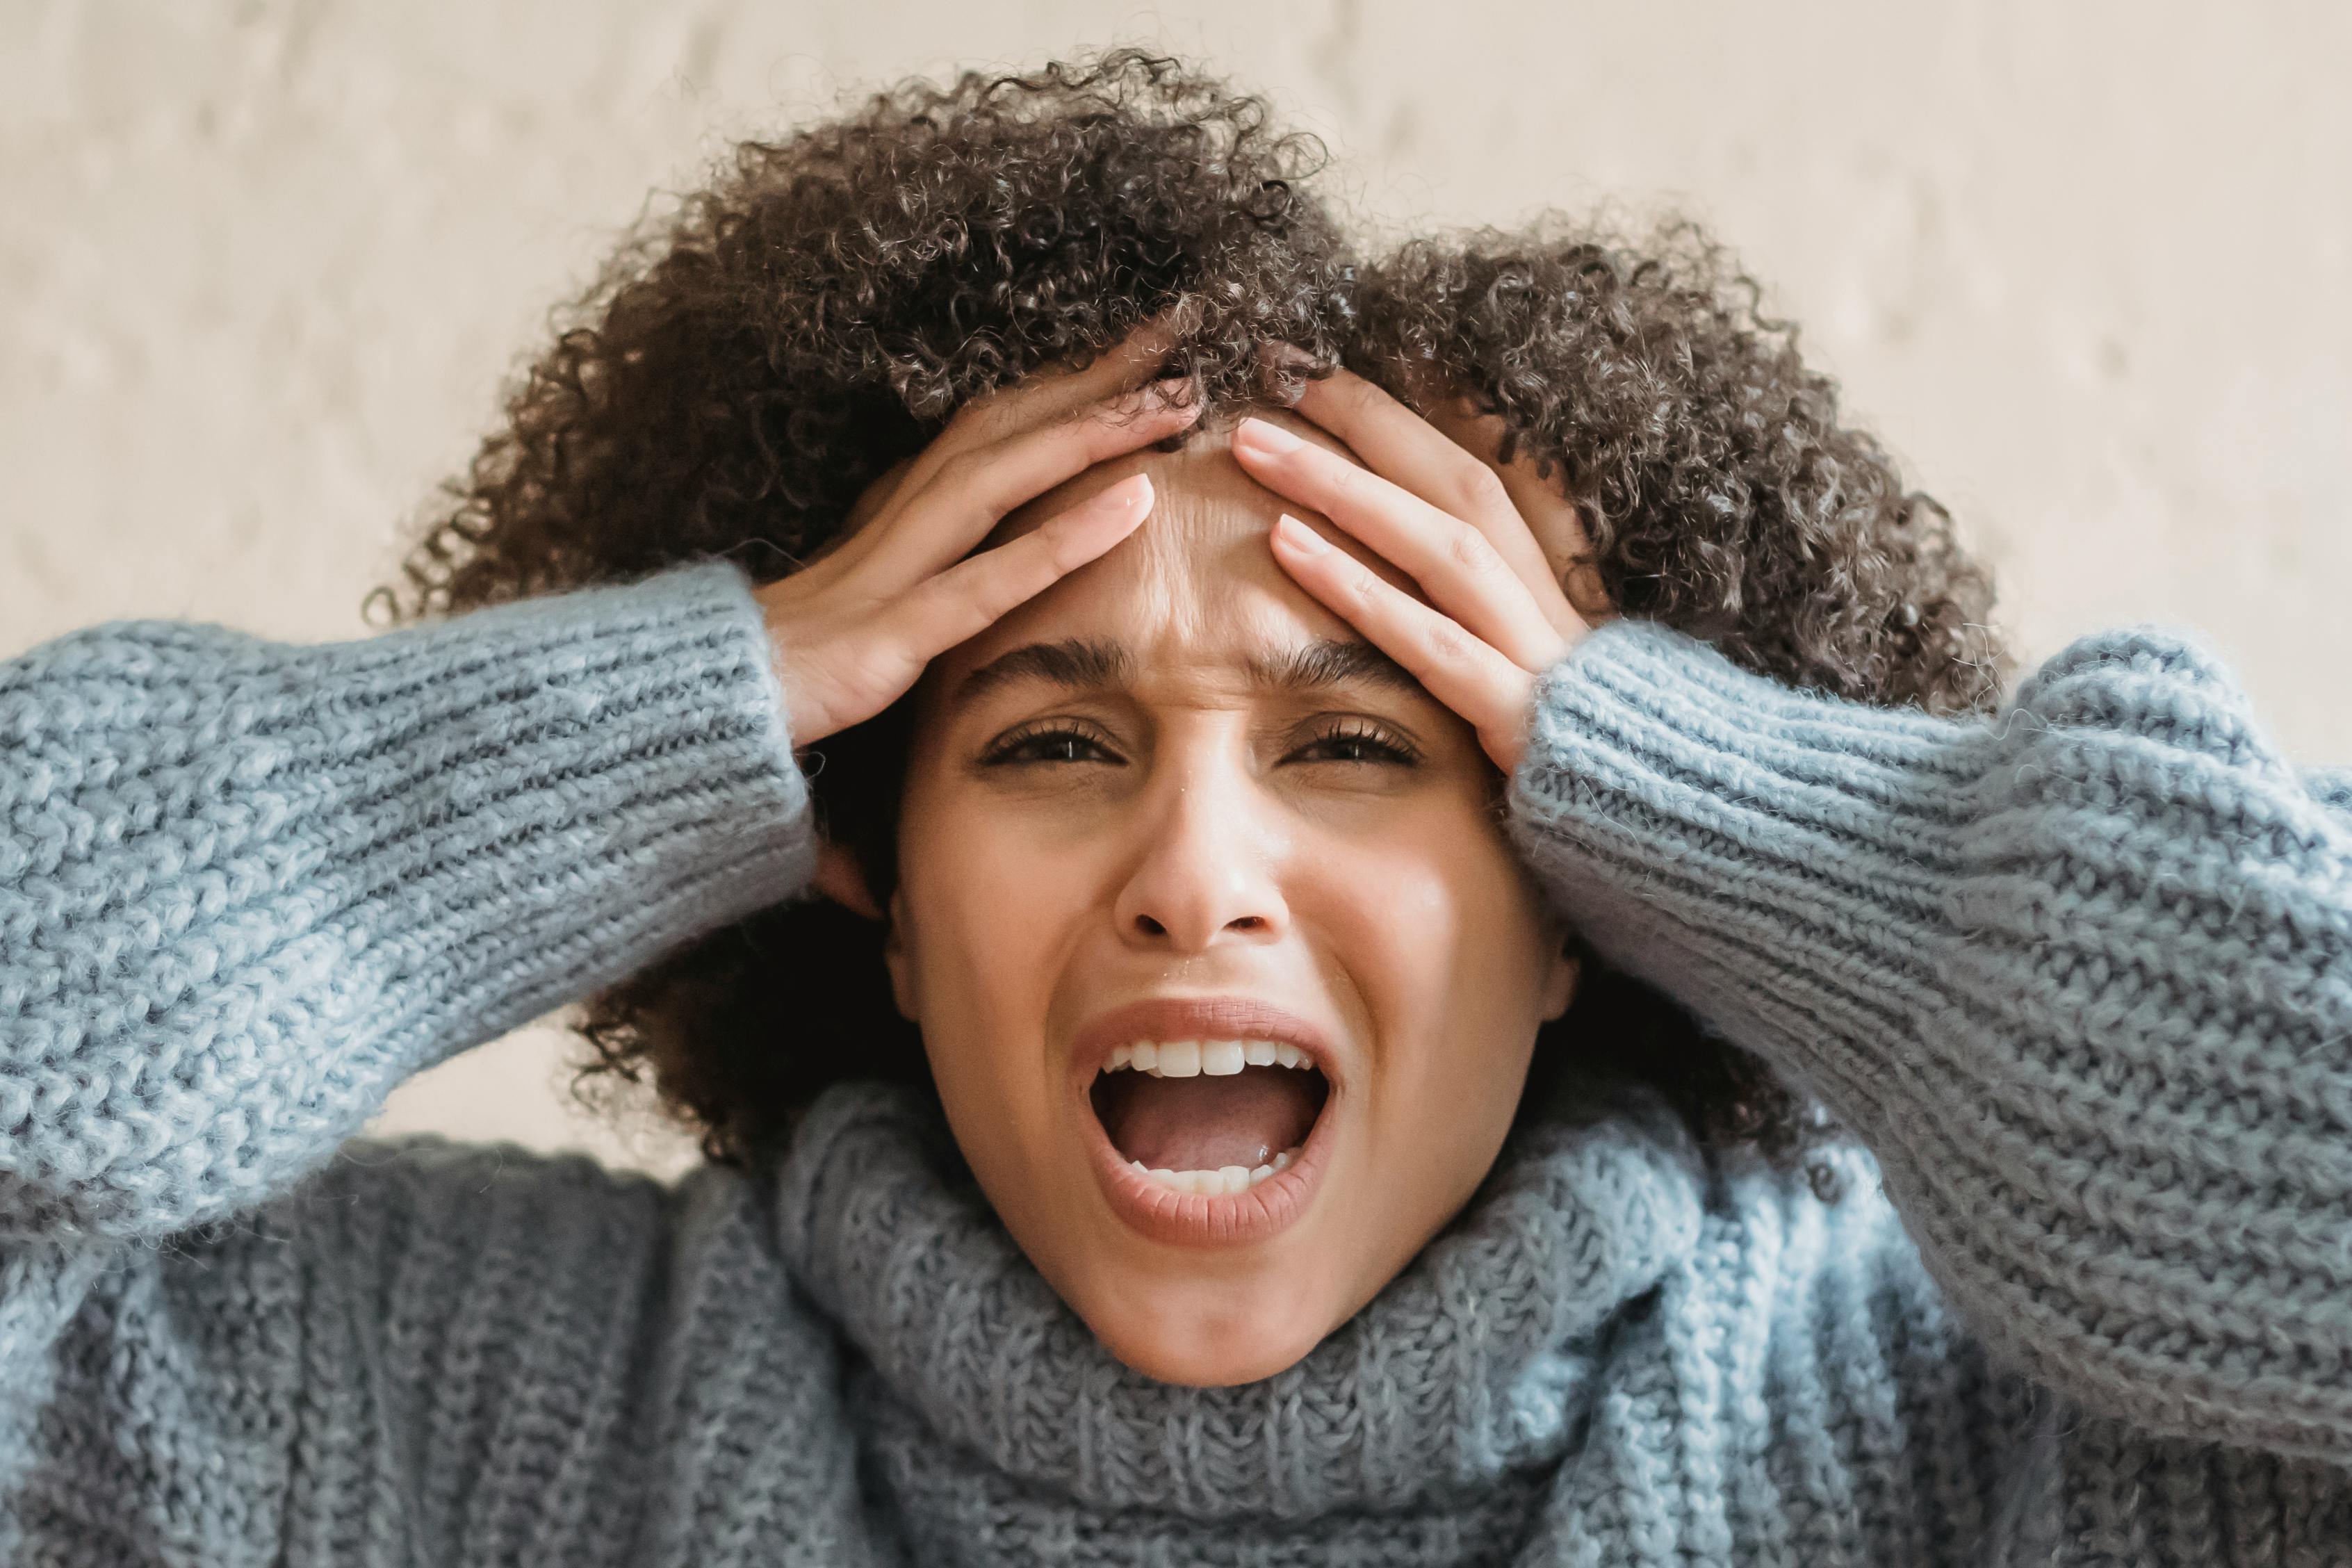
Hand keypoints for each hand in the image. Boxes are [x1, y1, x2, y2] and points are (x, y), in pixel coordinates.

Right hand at [755, 318, 1201, 747]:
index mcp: (890, 523)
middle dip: (1091, 377)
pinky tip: (1135, 502)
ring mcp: (888, 577)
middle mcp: (894, 527)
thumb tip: (947, 681)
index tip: (1138, 352)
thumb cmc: (767, 690)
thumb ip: (916, 624)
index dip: (1063, 387)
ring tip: (1175, 401)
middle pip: (1005, 427)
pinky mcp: (887, 640)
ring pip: (1003, 478)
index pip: (991, 434)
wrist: (680, 725)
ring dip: (1093, 432)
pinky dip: (1063, 537)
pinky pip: (988, 580)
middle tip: (1177, 330)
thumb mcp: (858, 645)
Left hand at [1231, 368, 1595, 774]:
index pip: (1481, 471)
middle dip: (1366, 420)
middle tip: (1277, 376)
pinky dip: (1360, 588)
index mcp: (1559, 583)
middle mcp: (1552, 601)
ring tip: (1256, 446)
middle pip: (1457, 481)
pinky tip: (1287, 545)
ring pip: (1441, 543)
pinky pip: (1432, 643)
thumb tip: (1430, 566)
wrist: (1693, 843)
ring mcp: (1540, 656)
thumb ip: (1494, 623)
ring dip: (1342, 486)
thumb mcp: (1551, 677)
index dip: (1407, 415)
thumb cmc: (1597, 764)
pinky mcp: (1522, 718)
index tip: (1327, 371)